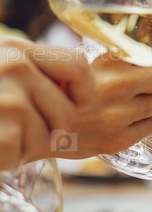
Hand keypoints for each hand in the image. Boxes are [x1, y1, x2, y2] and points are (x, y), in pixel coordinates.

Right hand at [0, 36, 93, 168]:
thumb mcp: (1, 69)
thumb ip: (34, 74)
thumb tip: (81, 95)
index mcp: (19, 51)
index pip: (78, 66)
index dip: (83, 91)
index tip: (74, 104)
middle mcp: (14, 68)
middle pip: (67, 112)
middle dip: (50, 132)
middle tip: (22, 132)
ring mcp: (4, 99)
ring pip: (45, 138)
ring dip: (24, 148)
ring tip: (0, 134)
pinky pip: (18, 154)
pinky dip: (5, 160)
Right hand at [51, 52, 151, 156]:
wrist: (40, 118)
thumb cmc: (67, 83)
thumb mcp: (95, 62)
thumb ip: (126, 58)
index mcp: (117, 70)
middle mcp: (121, 95)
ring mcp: (121, 121)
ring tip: (133, 96)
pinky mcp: (118, 141)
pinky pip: (149, 126)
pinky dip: (142, 119)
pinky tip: (125, 114)